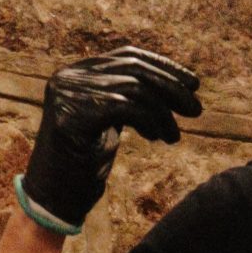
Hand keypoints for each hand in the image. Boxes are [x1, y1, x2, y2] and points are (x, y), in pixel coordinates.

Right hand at [17, 46, 203, 231]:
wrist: (55, 196)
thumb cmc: (85, 162)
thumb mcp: (107, 120)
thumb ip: (126, 97)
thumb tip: (172, 84)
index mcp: (76, 71)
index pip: (128, 56)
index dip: (164, 66)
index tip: (193, 83)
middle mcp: (69, 75)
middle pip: (134, 68)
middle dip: (172, 87)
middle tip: (196, 110)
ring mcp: (68, 92)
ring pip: (135, 89)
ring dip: (163, 113)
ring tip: (173, 136)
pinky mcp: (72, 113)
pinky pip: (126, 107)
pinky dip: (151, 121)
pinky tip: (159, 138)